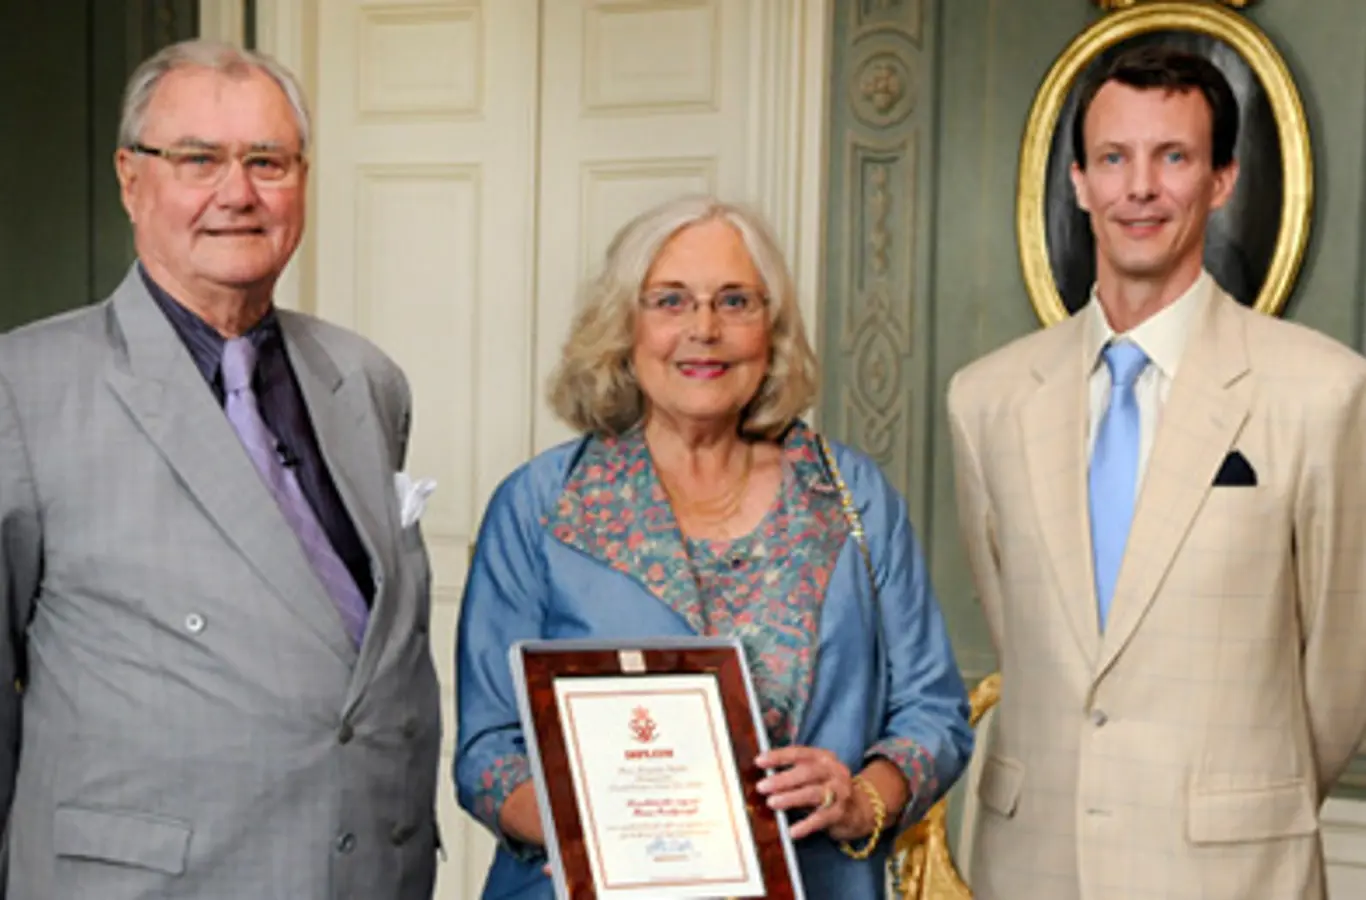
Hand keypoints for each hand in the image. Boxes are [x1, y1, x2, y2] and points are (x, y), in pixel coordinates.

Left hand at [754, 745, 871, 840]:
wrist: (860, 809)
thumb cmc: (826, 790)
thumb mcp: (813, 777)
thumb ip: (793, 774)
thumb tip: (763, 779)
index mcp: (824, 758)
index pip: (799, 753)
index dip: (778, 756)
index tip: (759, 761)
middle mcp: (834, 771)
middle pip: (807, 772)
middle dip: (782, 779)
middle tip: (762, 787)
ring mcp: (840, 792)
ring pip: (814, 793)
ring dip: (791, 798)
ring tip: (772, 803)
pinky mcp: (842, 812)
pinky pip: (821, 818)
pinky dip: (806, 825)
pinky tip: (792, 831)